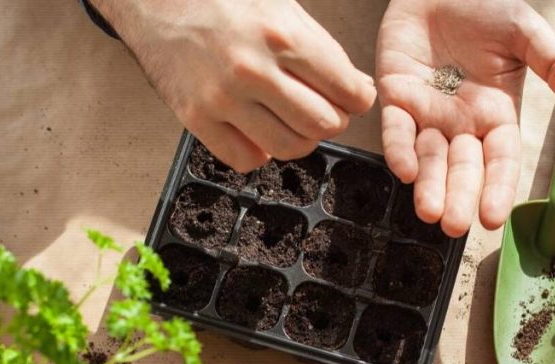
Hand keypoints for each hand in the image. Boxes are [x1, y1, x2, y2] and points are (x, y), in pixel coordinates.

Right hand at [93, 0, 375, 171]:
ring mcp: (222, 98)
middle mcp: (253, 69)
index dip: (358, 98)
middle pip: (323, 125)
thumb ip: (321, 49)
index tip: (353, 97)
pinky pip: (246, 159)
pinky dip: (260, 151)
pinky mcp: (195, 117)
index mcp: (281, 35)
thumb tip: (358, 89)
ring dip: (299, 138)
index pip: (347, 91)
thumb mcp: (281, 6)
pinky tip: (258, 128)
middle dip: (332, 119)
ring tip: (291, 119)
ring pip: (290, 147)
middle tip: (323, 108)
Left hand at [376, 0, 554, 236]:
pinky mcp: (395, 97)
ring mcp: (427, 113)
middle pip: (463, 169)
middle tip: (455, 226)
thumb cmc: (484, 6)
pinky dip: (399, 149)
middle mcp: (461, 122)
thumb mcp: (526, 33)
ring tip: (429, 213)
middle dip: (459, 197)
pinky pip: (396, 130)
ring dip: (428, 187)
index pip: (500, 161)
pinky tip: (404, 170)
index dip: (498, 189)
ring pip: (428, 159)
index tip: (494, 218)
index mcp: (496, 115)